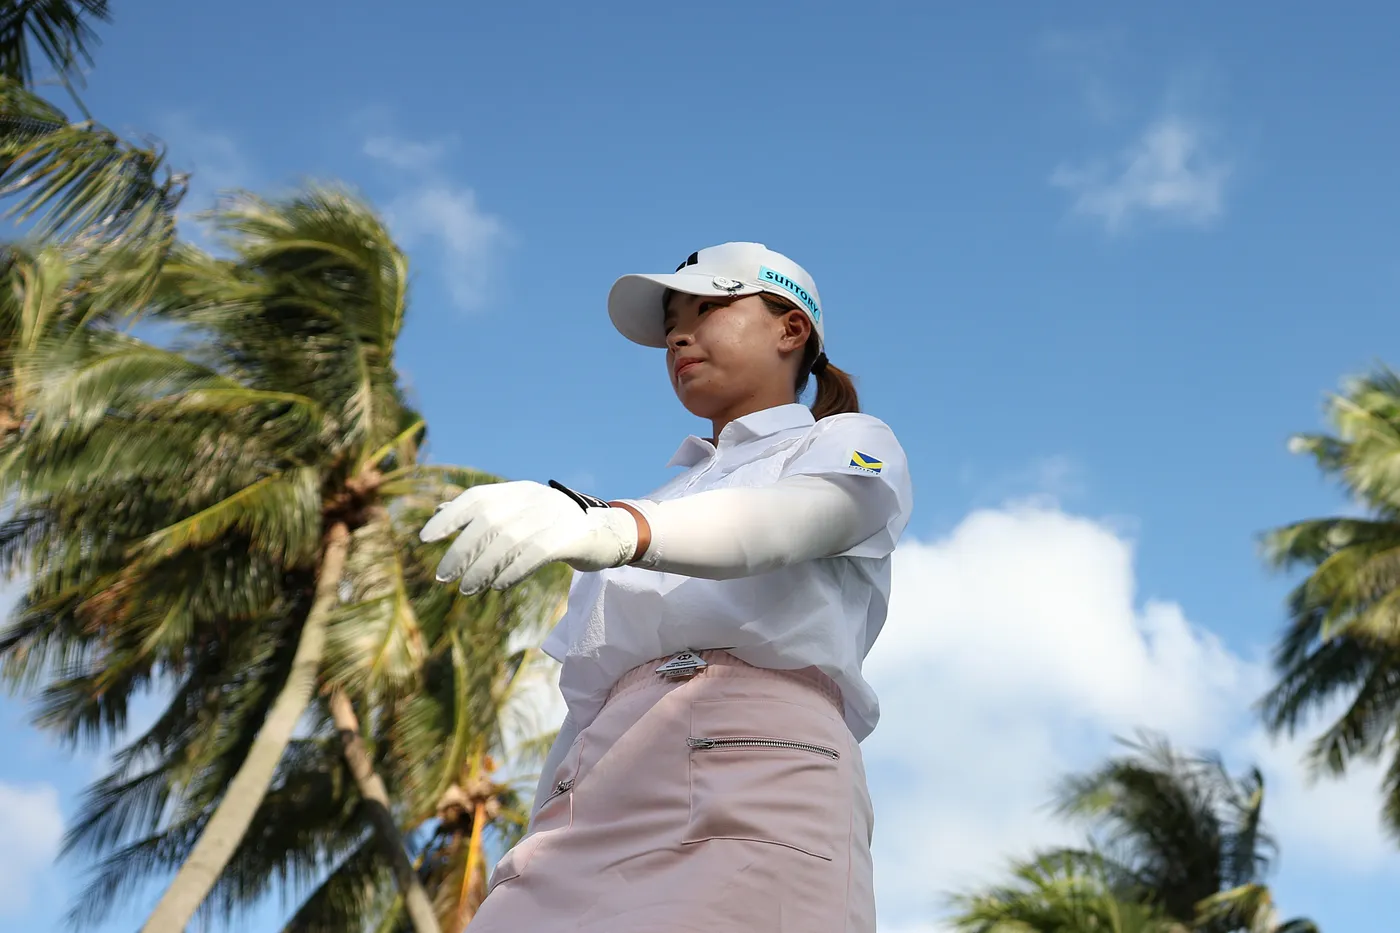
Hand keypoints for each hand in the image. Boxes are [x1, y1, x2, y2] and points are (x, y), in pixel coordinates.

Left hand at [419, 481, 638, 593]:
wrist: (604, 533)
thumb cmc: (553, 527)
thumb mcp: (518, 513)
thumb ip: (484, 511)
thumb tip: (440, 512)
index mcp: (517, 491)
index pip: (477, 498)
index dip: (449, 517)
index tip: (425, 539)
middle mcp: (533, 498)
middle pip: (488, 522)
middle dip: (461, 550)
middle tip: (444, 576)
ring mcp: (553, 516)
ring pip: (508, 541)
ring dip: (482, 567)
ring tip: (467, 588)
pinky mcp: (568, 537)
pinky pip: (534, 554)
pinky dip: (512, 572)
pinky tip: (498, 587)